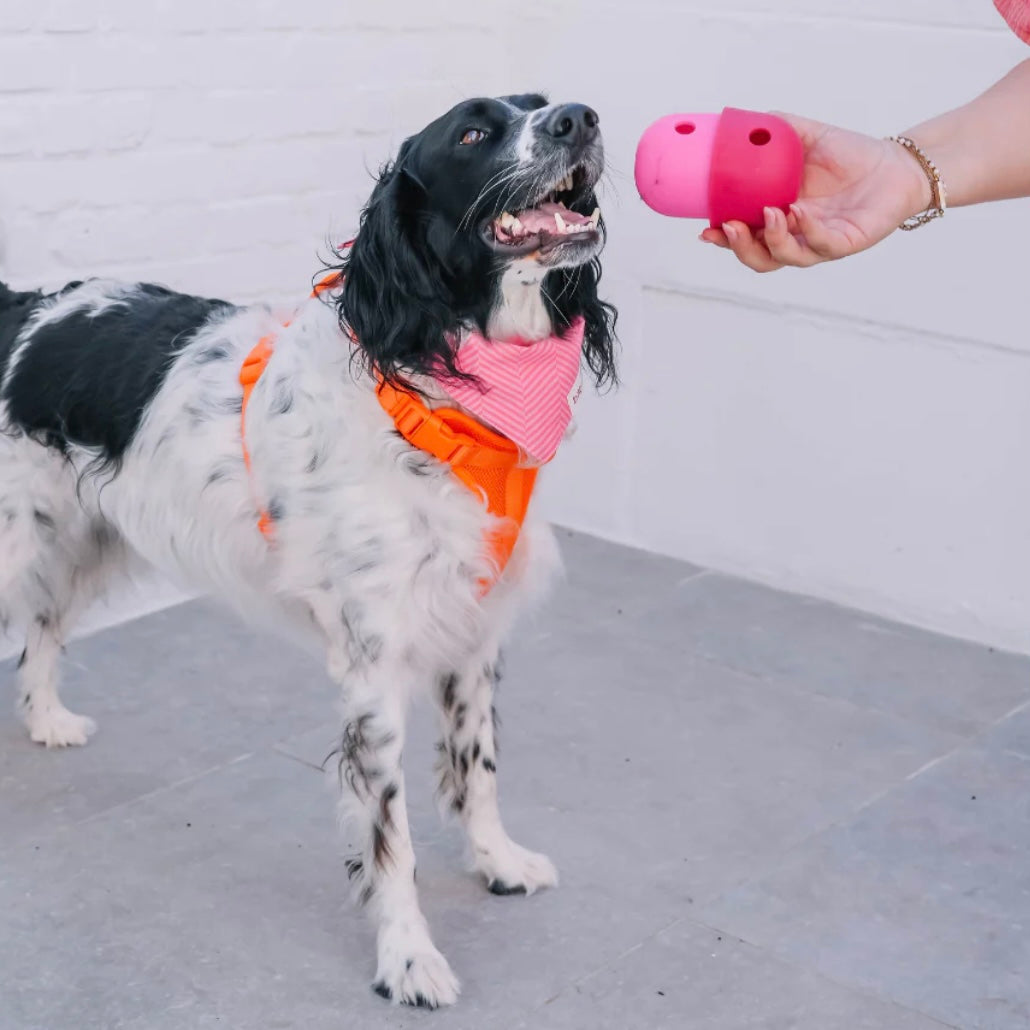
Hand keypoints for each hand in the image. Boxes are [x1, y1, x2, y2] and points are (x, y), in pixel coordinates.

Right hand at [700, 114, 930, 271]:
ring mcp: (820, 243)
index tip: (705, 229)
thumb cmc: (850, 154)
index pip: (744, 236)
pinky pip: (821, 245)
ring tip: (769, 213)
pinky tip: (798, 212)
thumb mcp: (805, 137)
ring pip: (785, 258)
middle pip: (759, 257)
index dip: (722, 238)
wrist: (896, 163)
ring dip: (770, 241)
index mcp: (779, 217)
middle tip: (729, 227)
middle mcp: (796, 236)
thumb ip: (775, 130)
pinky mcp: (846, 243)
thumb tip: (738, 121)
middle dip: (739, 247)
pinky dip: (807, 232)